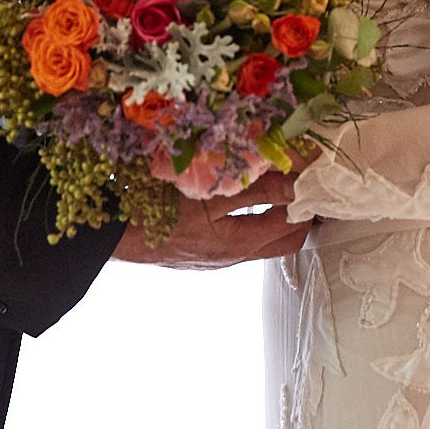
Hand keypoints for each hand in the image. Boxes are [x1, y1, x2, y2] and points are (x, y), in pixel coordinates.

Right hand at [112, 171, 311, 268]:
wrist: (114, 236)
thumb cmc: (159, 210)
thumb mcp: (211, 194)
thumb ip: (257, 187)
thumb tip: (297, 181)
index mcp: (240, 243)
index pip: (293, 225)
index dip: (308, 199)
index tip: (315, 172)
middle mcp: (234, 256)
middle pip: (285, 239)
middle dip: (301, 213)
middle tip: (307, 181)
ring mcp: (218, 256)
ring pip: (263, 238)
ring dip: (277, 213)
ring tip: (281, 182)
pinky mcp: (203, 250)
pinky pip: (240, 235)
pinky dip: (252, 216)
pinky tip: (244, 194)